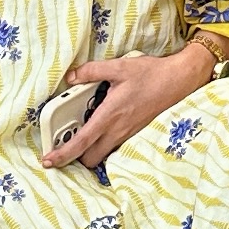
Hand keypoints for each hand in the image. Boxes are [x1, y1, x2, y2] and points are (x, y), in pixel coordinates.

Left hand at [40, 35, 216, 169]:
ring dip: (91, 150)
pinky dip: (105, 143)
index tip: (48, 161)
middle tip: (67, 141)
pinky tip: (104, 125)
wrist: (180, 81)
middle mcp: (118, 131)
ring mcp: (128, 135)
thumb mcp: (119, 67)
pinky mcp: (136, 133)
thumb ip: (91, 71)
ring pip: (103, 154)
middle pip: (90, 159)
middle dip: (77, 156)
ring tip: (84, 132)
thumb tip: (71, 76)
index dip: (62, 154)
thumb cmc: (151, 74)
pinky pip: (115, 146)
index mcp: (110, 116)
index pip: (81, 143)